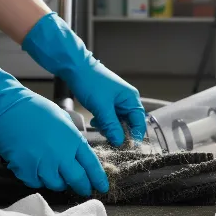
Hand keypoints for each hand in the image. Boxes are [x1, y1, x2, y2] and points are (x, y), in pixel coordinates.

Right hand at [0, 93, 108, 195]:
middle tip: (85, 190)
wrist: (7, 107)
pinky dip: (39, 180)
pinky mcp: (25, 169)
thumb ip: (72, 137)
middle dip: (83, 187)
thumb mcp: (63, 118)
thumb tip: (76, 151)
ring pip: (57, 185)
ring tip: (59, 177)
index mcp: (73, 140)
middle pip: (77, 180)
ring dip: (60, 183)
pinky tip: (39, 172)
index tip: (102, 186)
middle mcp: (61, 154)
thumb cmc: (35, 108)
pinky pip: (36, 183)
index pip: (92, 165)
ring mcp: (42, 163)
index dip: (98, 178)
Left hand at [22, 13, 146, 145]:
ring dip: (110, 127)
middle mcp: (127, 100)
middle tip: (109, 138)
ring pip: (118, 122)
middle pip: (129, 123)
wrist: (76, 68)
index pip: (139, 122)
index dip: (134, 136)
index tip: (126, 148)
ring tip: (99, 126)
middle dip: (119, 132)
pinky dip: (104, 122)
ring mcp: (117, 102)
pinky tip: (96, 121)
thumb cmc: (91, 83)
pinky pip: (110, 118)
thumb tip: (119, 142)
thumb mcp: (102, 107)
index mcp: (131, 99)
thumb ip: (112, 125)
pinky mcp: (108, 103)